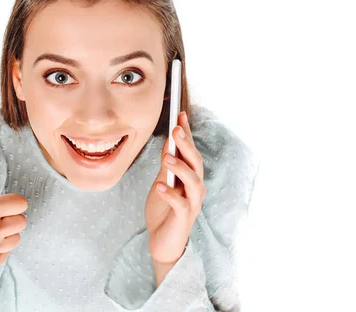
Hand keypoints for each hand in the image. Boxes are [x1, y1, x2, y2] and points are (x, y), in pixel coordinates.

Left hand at [144, 111, 205, 264]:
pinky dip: (170, 193)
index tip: (180, 114)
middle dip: (186, 145)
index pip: (190, 151)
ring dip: (180, 167)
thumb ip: (167, 164)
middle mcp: (195, 187)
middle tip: (176, 130)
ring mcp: (192, 202)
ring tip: (166, 158)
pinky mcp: (185, 218)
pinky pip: (180, 204)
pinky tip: (160, 186)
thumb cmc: (164, 210)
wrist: (162, 241)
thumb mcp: (162, 181)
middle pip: (195, 162)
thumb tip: (167, 141)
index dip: (187, 133)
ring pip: (193, 181)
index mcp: (190, 176)